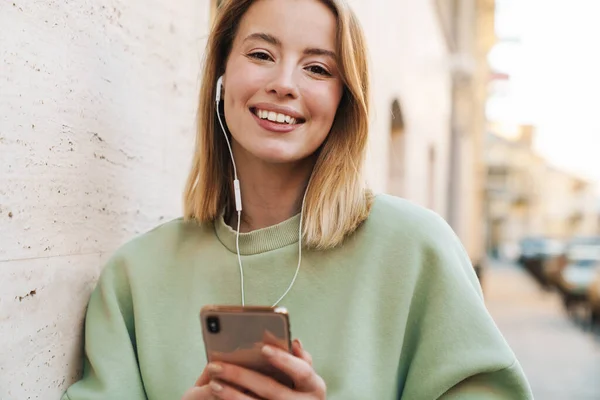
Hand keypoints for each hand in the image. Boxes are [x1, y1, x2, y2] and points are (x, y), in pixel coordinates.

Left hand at [183, 339, 325, 399]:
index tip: (264, 348)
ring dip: (232, 395)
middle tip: (217, 365)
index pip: (302, 371)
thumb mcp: (307, 380)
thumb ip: (301, 361)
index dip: (285, 360)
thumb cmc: (301, 394)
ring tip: (213, 382)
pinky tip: (218, 396)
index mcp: (314, 388)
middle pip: (271, 389)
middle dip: (242, 376)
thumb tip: (294, 342)